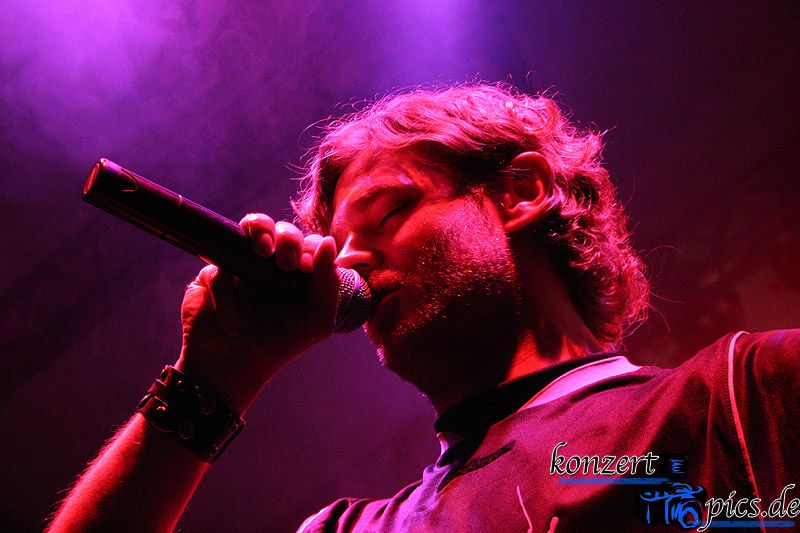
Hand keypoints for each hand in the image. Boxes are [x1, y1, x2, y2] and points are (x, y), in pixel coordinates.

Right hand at [175, 214, 339, 412]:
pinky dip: (226, 296)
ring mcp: (241, 266)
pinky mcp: (211, 275)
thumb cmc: (278, 345)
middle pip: (282, 230)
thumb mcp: (316, 320)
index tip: (307, 267)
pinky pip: (219, 269)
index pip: (308, 244)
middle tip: (287, 263)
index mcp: (297, 274)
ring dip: (260, 228)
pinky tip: (232, 324)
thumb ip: (328, 282)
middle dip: (288, 238)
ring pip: (250, 227)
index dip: (311, 246)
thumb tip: (328, 241)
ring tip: (263, 250)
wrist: (233, 369)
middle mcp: (270, 266)